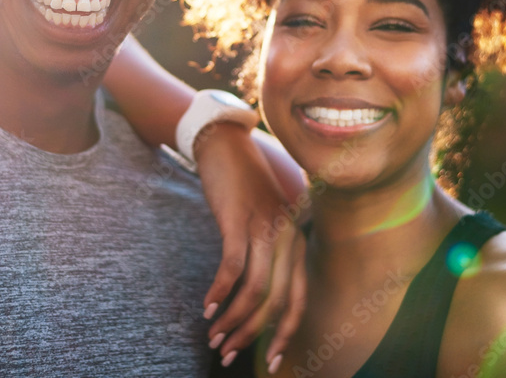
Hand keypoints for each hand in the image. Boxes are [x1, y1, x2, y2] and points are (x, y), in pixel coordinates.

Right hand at [194, 122, 307, 371]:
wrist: (227, 148)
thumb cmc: (246, 191)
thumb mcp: (268, 225)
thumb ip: (271, 257)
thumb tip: (258, 303)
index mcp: (299, 243)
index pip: (298, 301)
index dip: (284, 335)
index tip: (272, 361)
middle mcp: (288, 238)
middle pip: (276, 302)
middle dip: (252, 335)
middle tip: (229, 355)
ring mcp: (264, 228)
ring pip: (254, 290)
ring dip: (232, 319)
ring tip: (214, 336)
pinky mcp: (239, 220)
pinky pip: (232, 266)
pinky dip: (219, 291)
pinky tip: (206, 307)